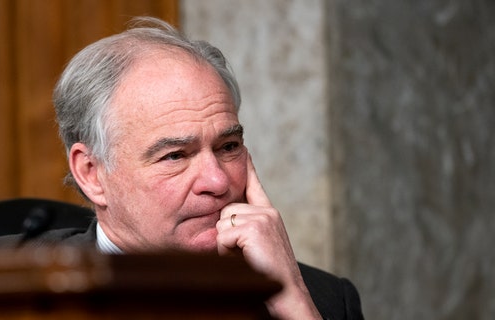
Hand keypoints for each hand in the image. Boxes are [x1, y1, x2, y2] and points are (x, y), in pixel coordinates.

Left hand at [216, 153, 320, 318]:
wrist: (287, 294)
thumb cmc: (269, 275)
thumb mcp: (258, 246)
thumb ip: (244, 228)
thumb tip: (222, 221)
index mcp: (269, 214)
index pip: (254, 185)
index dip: (248, 168)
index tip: (244, 150)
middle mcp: (268, 211)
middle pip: (226, 210)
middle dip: (226, 234)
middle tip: (242, 253)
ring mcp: (262, 218)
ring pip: (222, 223)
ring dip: (225, 245)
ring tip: (244, 257)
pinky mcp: (254, 227)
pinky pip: (222, 236)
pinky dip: (226, 251)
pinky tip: (244, 259)